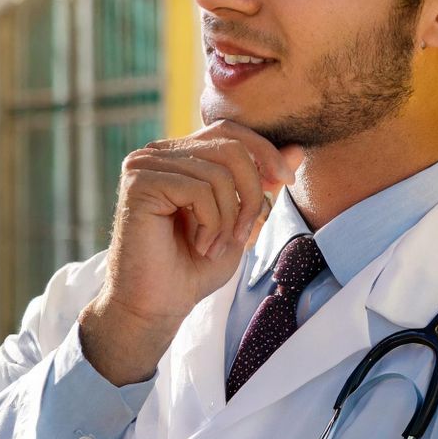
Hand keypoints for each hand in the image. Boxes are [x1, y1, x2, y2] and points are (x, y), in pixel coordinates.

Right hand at [78, 120, 303, 385]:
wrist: (157, 306)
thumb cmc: (194, 267)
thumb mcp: (241, 218)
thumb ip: (263, 181)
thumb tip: (298, 150)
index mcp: (181, 154)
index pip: (230, 131)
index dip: (264, 151)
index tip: (287, 181)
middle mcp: (159, 152)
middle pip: (230, 147)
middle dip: (252, 191)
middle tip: (246, 233)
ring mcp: (145, 164)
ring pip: (218, 173)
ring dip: (229, 218)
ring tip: (215, 246)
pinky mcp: (139, 182)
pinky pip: (199, 190)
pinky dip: (211, 223)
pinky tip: (200, 246)